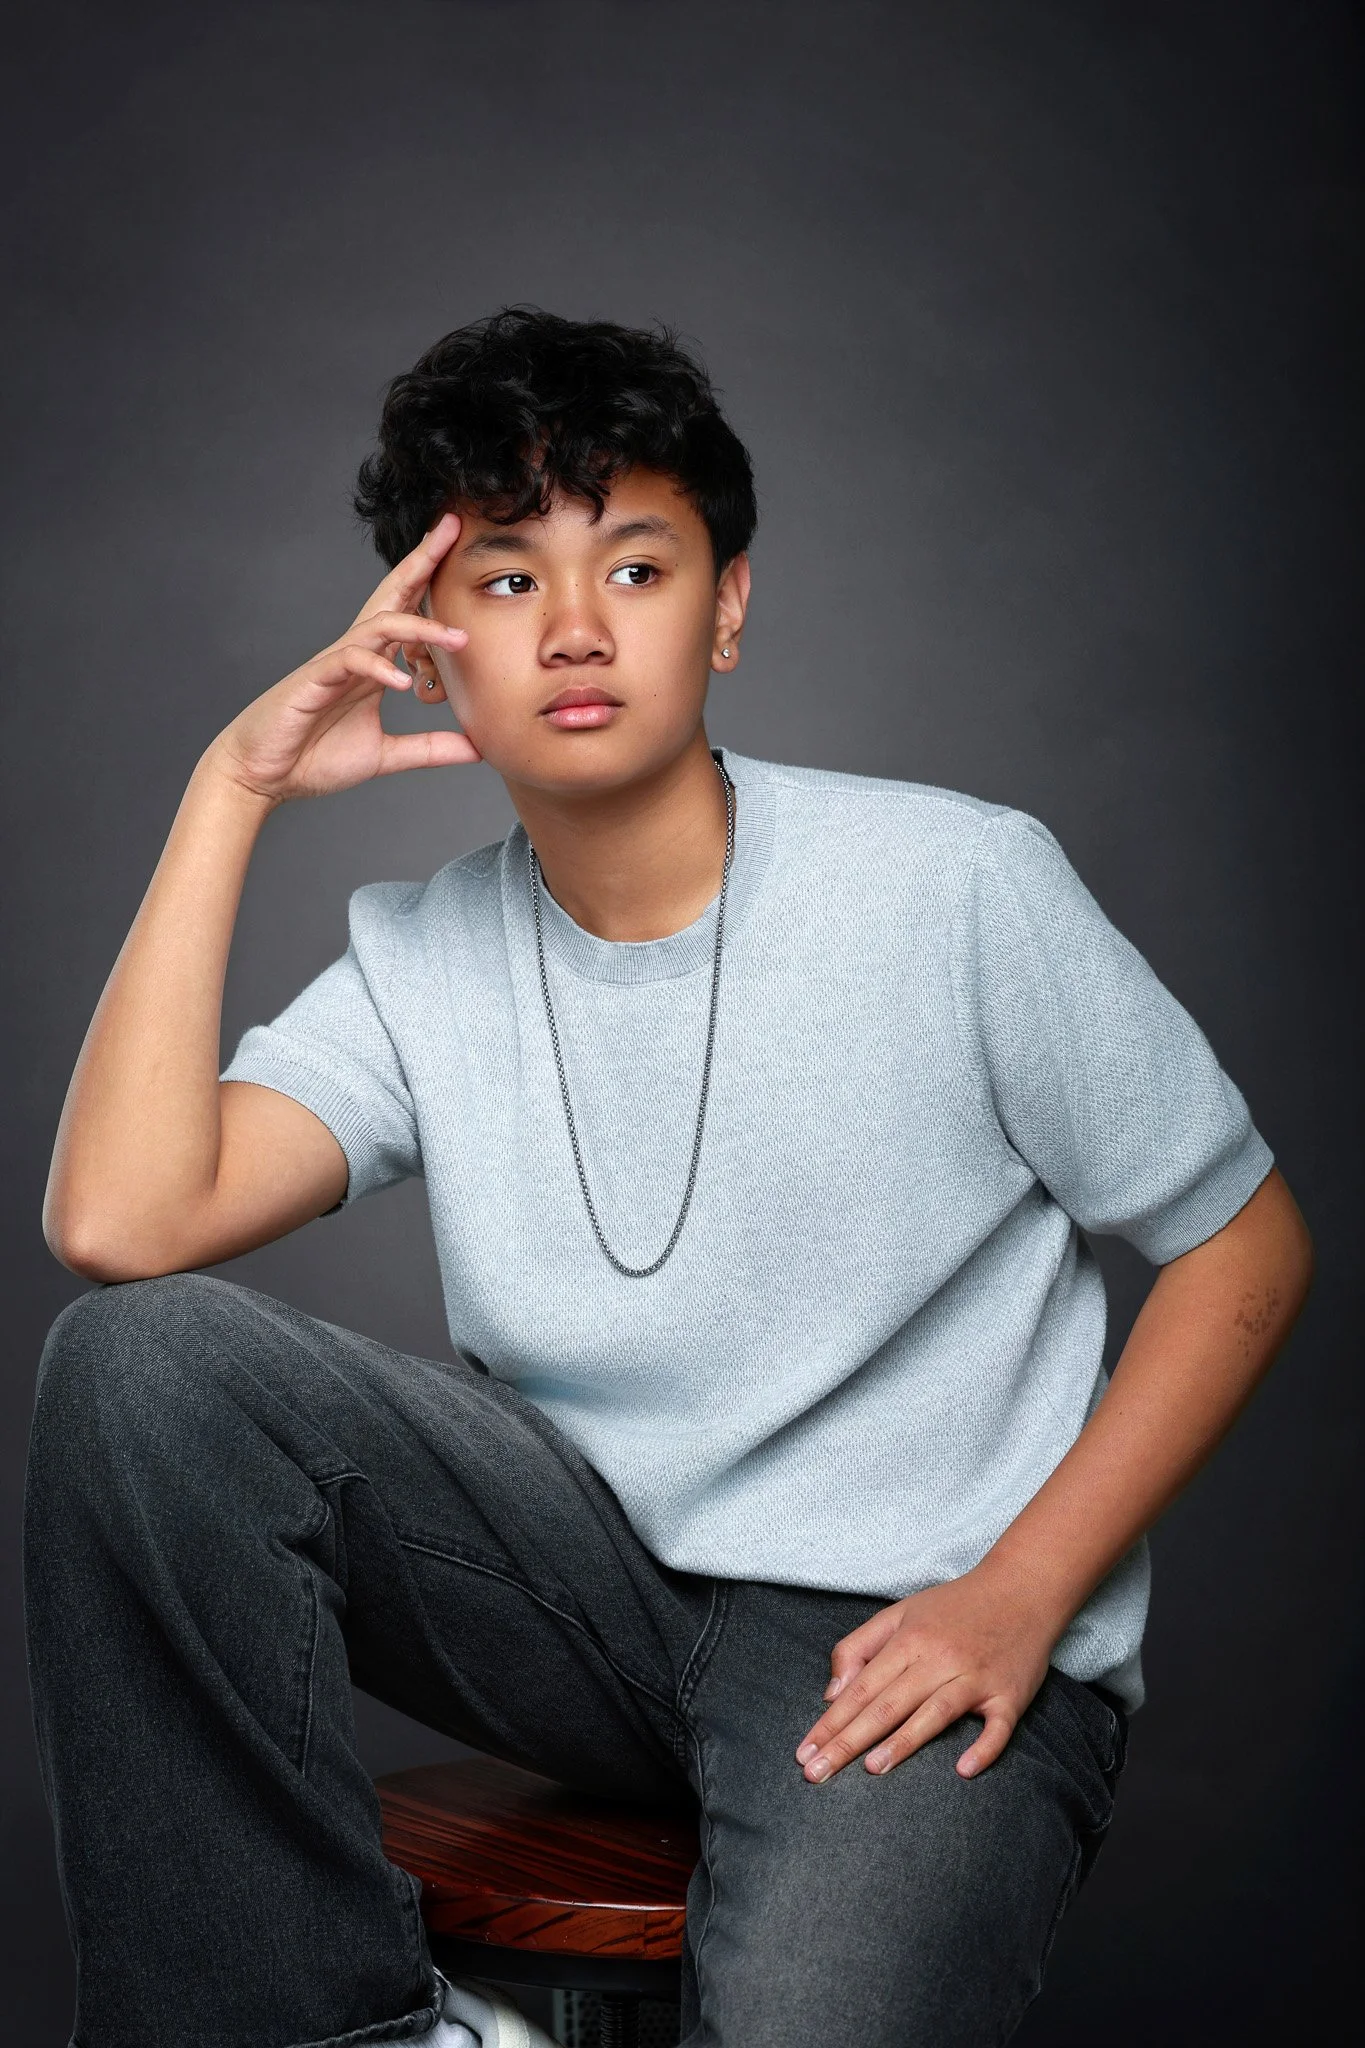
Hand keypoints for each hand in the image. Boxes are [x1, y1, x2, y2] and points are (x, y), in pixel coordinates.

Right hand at [209, 512, 479, 802]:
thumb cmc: (314, 757)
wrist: (262, 775)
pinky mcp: (313, 681)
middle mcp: (355, 654)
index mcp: (373, 664)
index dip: (430, 577)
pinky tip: (401, 682)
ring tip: (457, 638)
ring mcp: (333, 664)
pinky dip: (377, 669)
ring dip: (419, 628)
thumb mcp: (386, 756)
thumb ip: (430, 749)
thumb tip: (478, 749)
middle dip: (421, 560)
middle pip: (392, 595)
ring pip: (378, 626)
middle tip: (451, 525)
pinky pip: (349, 662)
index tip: (460, 543)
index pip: (406, 610)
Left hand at [794, 1565, 1057, 1783]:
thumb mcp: (900, 1613)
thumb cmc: (955, 1607)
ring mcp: (976, 1677)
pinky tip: (964, 1769)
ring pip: (935, 1713)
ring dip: (903, 1742)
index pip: (861, 1688)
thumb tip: (832, 1694)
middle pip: (888, 1704)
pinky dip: (984, 1747)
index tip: (804, 1752)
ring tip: (872, 1769)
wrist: (1022, 1589)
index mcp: (910, 1640)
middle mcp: (940, 1659)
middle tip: (816, 1772)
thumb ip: (860, 1647)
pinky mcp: (1010, 1695)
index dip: (831, 1722)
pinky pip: (998, 1727)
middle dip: (849, 1741)